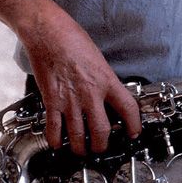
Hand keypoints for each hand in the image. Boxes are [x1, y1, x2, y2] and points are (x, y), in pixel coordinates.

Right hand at [21, 12, 141, 155]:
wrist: (47, 31)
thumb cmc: (71, 38)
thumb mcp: (98, 59)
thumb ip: (103, 79)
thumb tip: (107, 95)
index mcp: (106, 80)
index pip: (128, 109)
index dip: (134, 126)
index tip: (133, 133)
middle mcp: (90, 93)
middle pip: (102, 131)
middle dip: (102, 146)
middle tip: (100, 148)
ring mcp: (70, 99)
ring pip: (78, 136)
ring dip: (80, 148)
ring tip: (80, 151)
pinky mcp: (52, 100)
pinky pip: (54, 129)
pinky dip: (56, 141)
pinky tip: (57, 144)